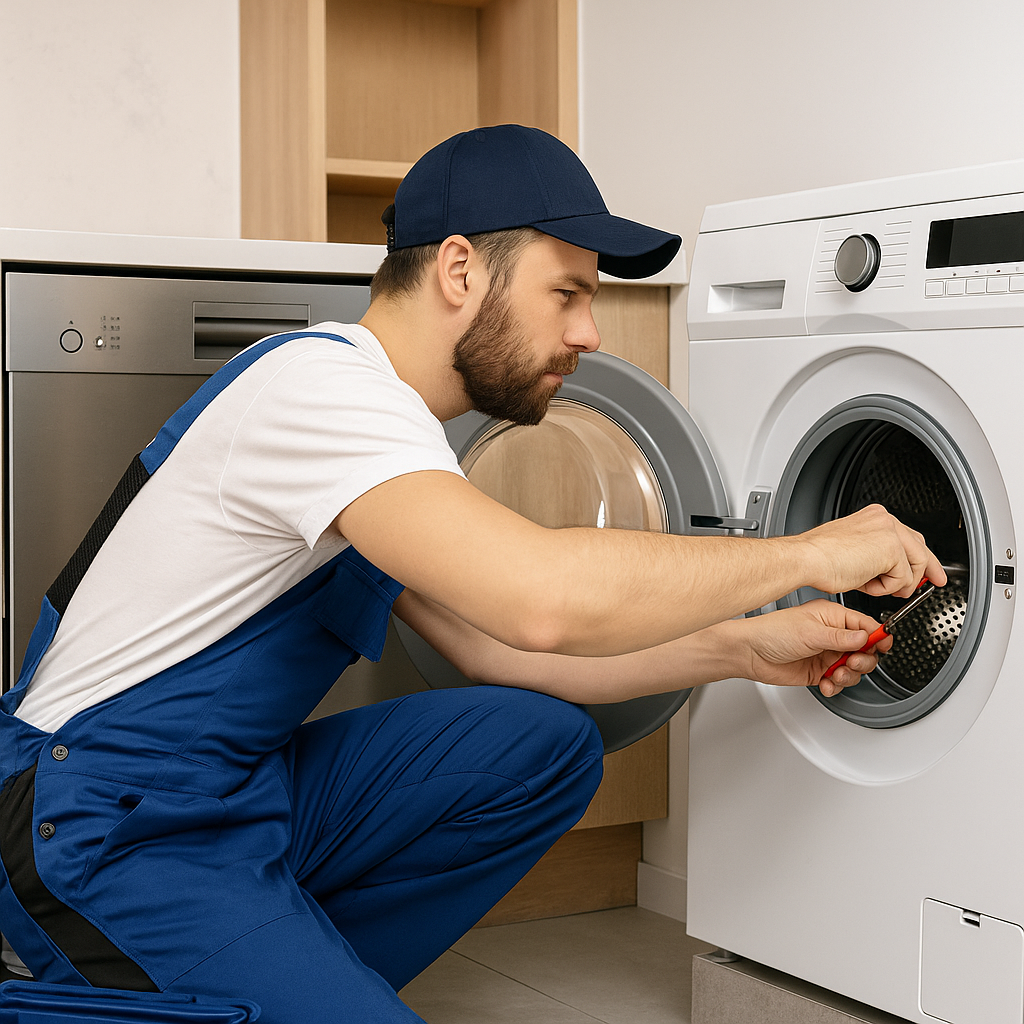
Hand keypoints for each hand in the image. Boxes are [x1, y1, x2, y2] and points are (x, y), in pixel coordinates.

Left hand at [731, 600, 893, 697]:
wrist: (749, 653)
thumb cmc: (772, 632)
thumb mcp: (810, 632)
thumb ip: (840, 638)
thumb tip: (866, 637)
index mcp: (832, 617)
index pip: (865, 626)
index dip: (877, 637)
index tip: (882, 647)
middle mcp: (832, 635)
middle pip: (865, 650)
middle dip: (863, 660)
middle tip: (850, 663)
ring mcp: (826, 653)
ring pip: (854, 668)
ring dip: (849, 675)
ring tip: (835, 675)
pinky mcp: (819, 670)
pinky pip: (838, 681)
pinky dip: (835, 686)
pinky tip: (825, 684)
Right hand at [801, 504, 946, 598]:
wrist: (806, 559)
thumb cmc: (819, 559)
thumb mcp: (855, 551)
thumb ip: (877, 556)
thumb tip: (895, 572)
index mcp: (874, 517)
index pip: (909, 536)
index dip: (922, 557)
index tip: (931, 571)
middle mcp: (884, 520)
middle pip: (920, 548)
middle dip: (927, 570)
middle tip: (933, 584)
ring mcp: (890, 532)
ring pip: (915, 566)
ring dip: (896, 584)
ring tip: (873, 586)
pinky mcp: (891, 550)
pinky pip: (902, 579)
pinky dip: (885, 588)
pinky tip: (866, 583)